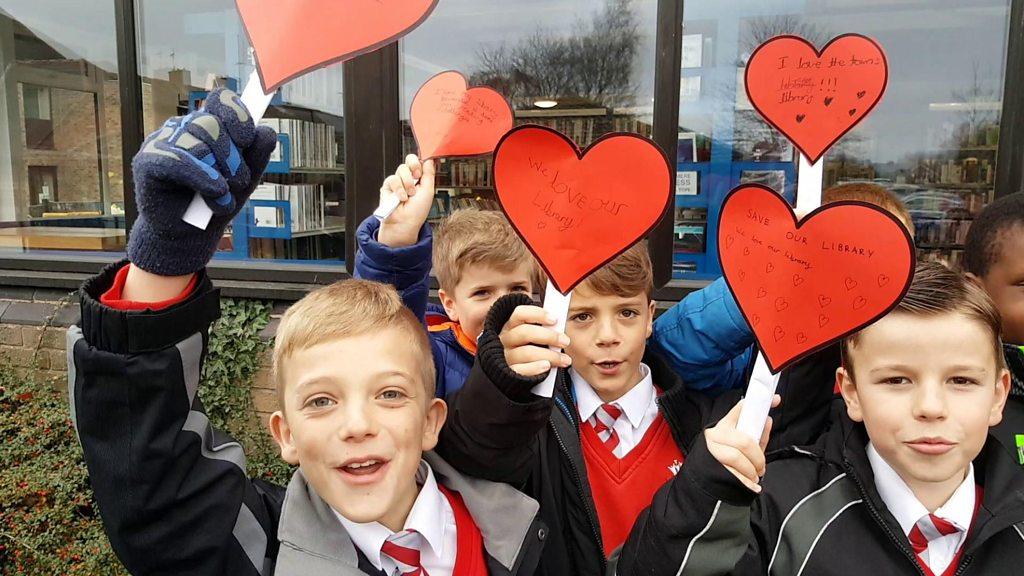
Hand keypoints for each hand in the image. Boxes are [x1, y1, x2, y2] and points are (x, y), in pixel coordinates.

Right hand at [127, 88, 277, 275]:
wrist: (189, 236)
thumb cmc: (215, 202)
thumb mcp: (244, 180)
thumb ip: (256, 155)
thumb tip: (267, 131)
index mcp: (207, 125)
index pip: (220, 100)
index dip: (236, 114)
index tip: (247, 138)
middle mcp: (182, 127)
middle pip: (212, 124)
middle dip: (233, 156)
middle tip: (239, 182)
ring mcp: (161, 141)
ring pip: (197, 142)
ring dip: (219, 174)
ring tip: (223, 199)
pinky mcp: (147, 160)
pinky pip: (178, 160)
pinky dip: (202, 177)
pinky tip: (215, 193)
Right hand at [378, 155, 435, 246]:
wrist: (405, 222)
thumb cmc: (417, 211)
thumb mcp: (428, 191)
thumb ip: (429, 174)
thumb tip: (429, 160)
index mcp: (418, 178)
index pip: (418, 161)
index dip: (420, 162)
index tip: (421, 171)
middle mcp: (407, 178)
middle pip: (409, 160)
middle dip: (414, 167)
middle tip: (416, 178)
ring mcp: (398, 181)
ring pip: (402, 169)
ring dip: (407, 183)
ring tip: (409, 195)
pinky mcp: (387, 186)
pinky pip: (392, 178)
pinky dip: (398, 189)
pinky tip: (401, 198)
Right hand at [499, 305, 571, 376]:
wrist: (524, 379)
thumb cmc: (534, 351)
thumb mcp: (537, 339)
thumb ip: (545, 330)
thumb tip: (560, 325)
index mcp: (513, 326)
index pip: (520, 314)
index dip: (537, 314)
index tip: (554, 320)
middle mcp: (507, 339)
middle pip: (524, 332)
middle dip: (548, 336)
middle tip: (566, 341)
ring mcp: (507, 356)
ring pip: (526, 352)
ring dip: (550, 355)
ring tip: (565, 359)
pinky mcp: (509, 373)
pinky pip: (521, 370)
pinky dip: (535, 367)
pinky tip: (547, 366)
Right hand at [705, 395, 779, 493]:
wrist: (704, 474)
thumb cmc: (727, 456)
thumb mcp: (743, 443)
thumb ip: (757, 433)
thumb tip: (768, 420)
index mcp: (725, 424)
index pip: (741, 410)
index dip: (757, 405)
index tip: (776, 399)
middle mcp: (716, 434)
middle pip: (744, 442)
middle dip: (758, 458)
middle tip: (761, 467)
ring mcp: (712, 450)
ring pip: (737, 458)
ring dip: (751, 470)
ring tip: (755, 476)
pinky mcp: (711, 466)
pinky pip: (732, 474)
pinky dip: (746, 482)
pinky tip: (752, 486)